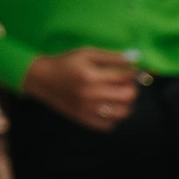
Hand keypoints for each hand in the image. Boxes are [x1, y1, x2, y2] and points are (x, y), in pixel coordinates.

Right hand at [23, 47, 141, 132]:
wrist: (42, 79)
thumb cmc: (66, 63)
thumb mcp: (87, 53)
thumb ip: (112, 56)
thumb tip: (135, 59)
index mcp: (91, 76)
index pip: (124, 77)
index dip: (133, 73)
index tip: (132, 71)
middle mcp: (90, 95)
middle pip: (128, 96)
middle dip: (132, 88)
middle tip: (126, 84)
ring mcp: (88, 110)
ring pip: (123, 113)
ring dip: (127, 104)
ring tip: (119, 96)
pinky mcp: (85, 120)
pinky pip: (110, 125)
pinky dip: (115, 117)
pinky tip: (109, 107)